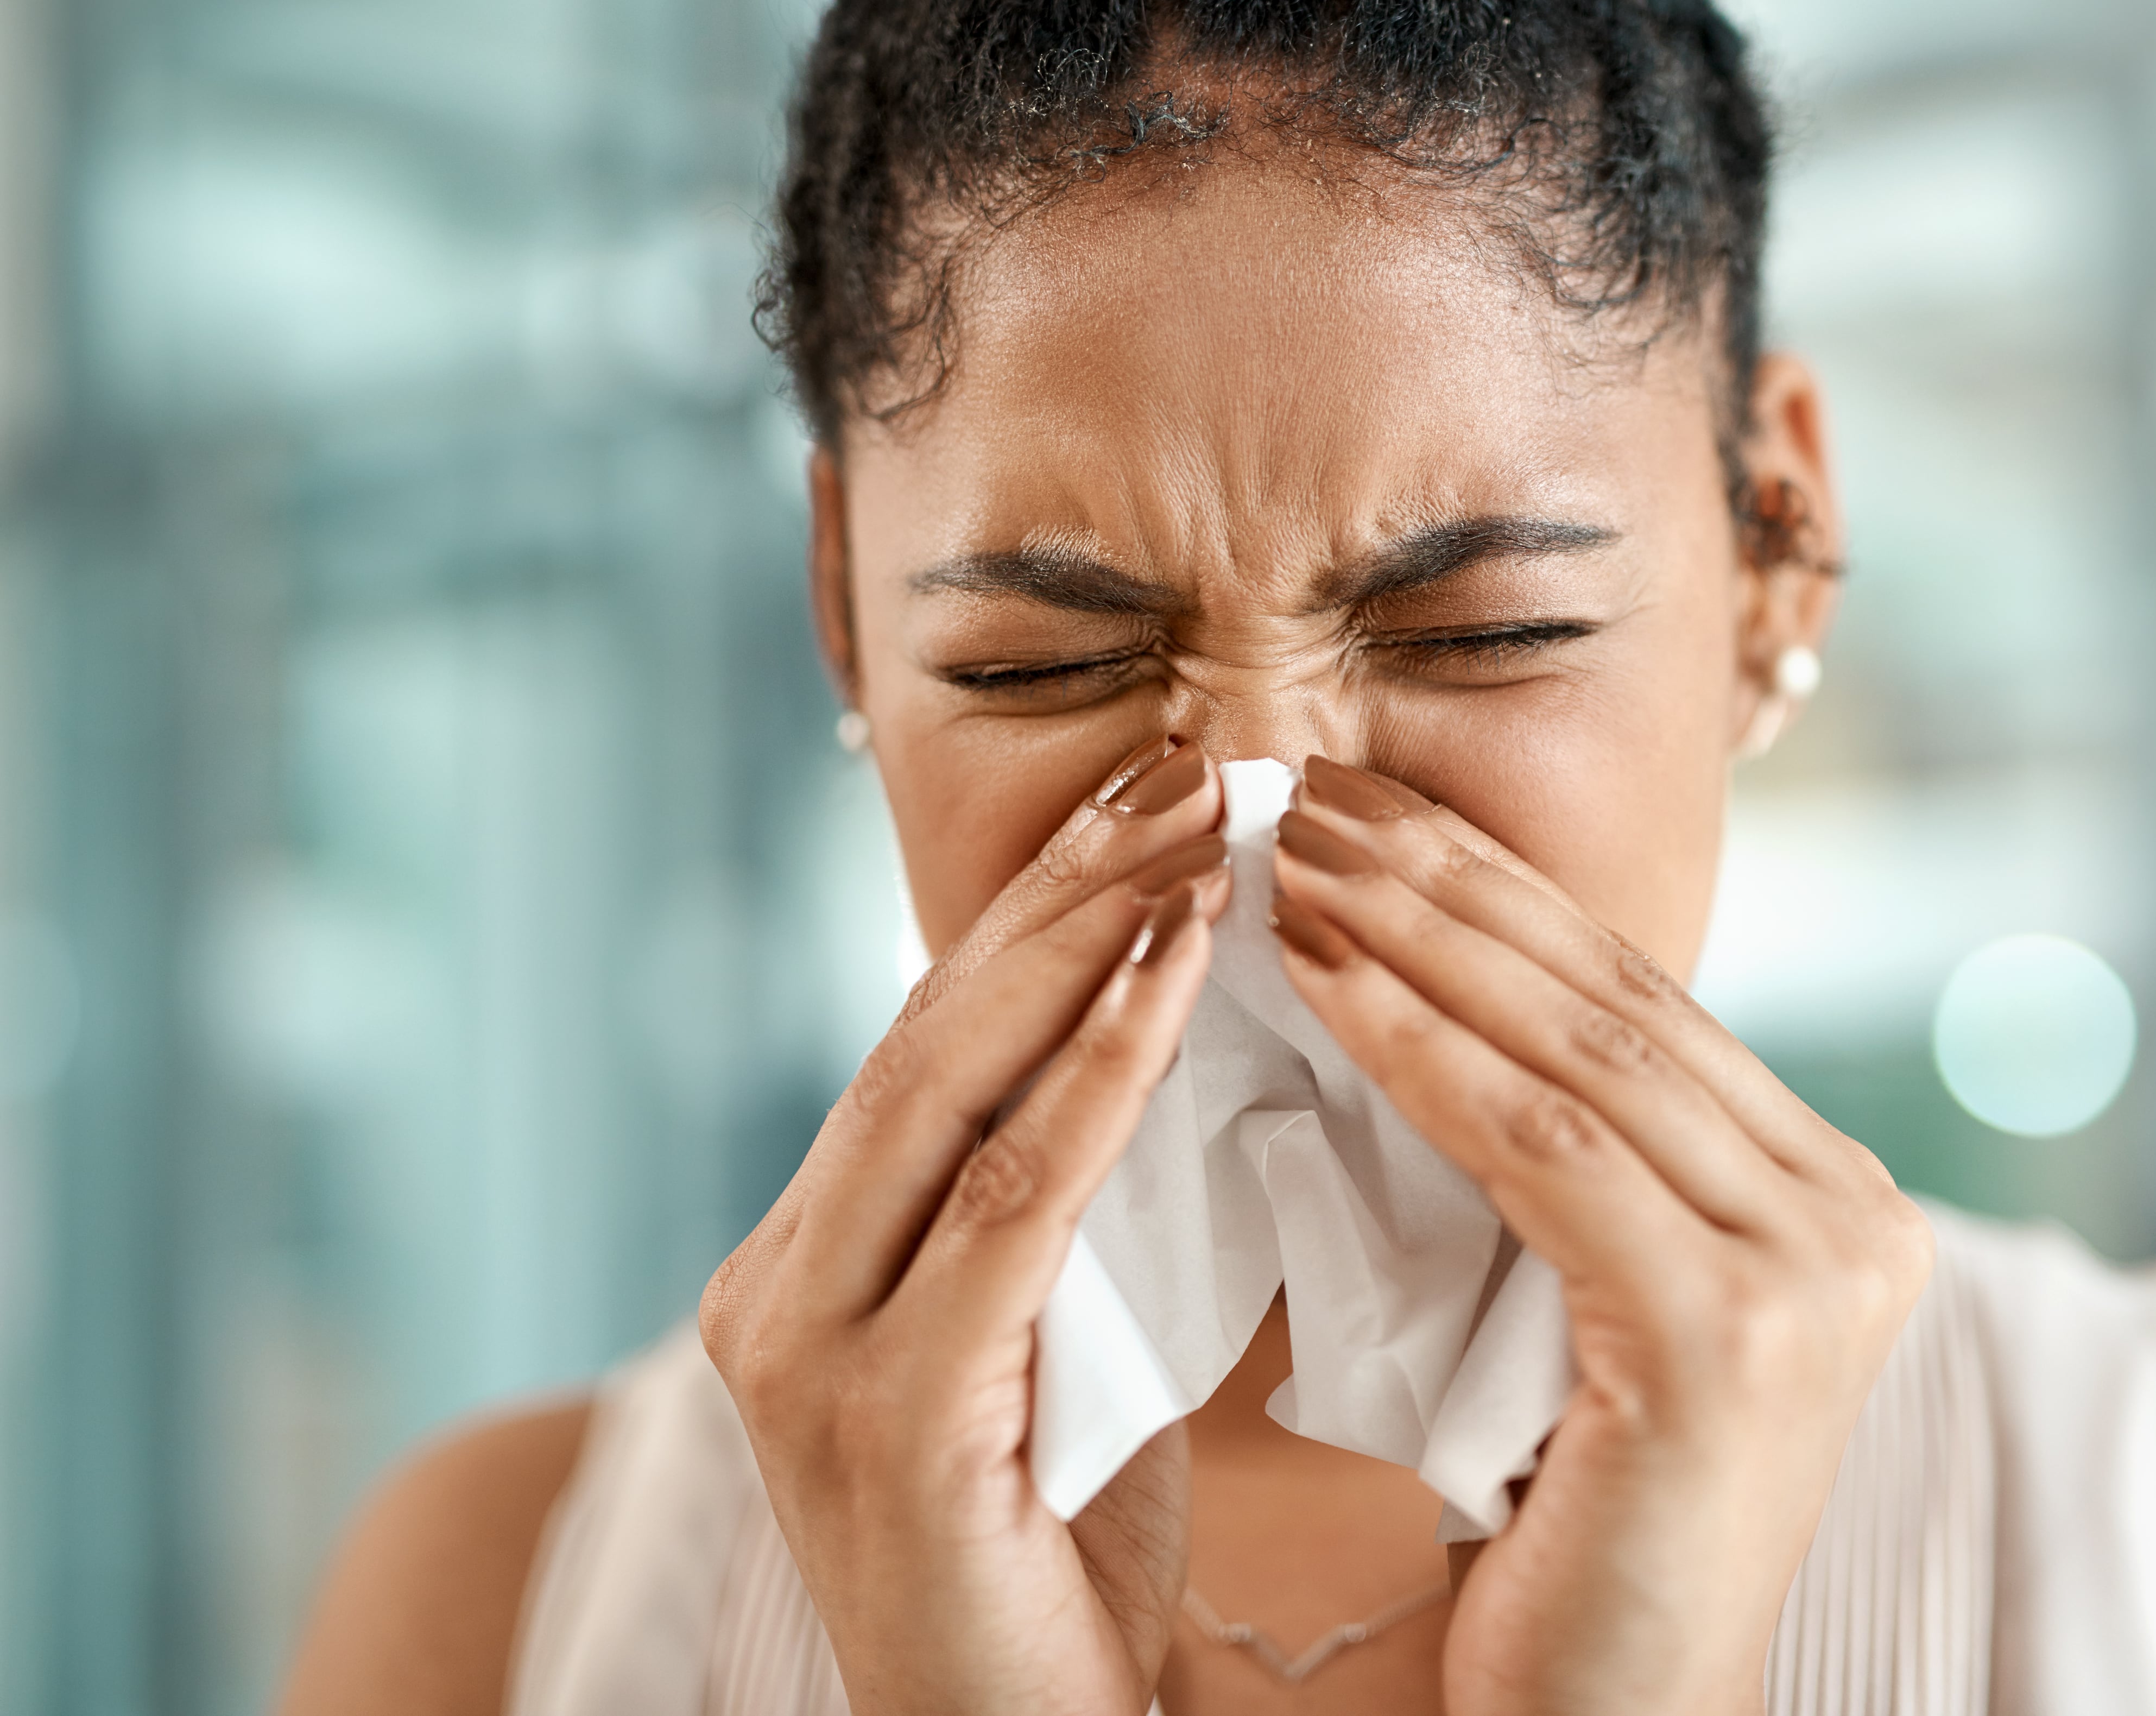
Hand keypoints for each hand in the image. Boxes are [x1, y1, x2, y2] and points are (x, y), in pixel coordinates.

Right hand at [700, 739, 1229, 1715]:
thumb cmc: (1057, 1569)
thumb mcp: (1052, 1354)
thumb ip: (1059, 1216)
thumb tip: (1158, 1036)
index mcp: (812, 1264)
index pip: (935, 1048)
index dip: (1041, 910)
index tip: (1147, 795)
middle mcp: (781, 1288)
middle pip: (932, 1039)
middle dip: (1063, 888)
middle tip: (1182, 764)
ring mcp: (813, 1353)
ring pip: (954, 1093)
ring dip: (1088, 945)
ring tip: (1197, 828)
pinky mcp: (887, 1416)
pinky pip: (1013, 1206)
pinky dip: (1097, 1077)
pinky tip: (1174, 971)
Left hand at [1269, 756, 1933, 1715]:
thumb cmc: (1559, 1532)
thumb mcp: (1579, 1306)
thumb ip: (1563, 1164)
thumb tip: (1430, 978)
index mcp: (1828, 1205)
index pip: (1639, 1008)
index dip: (1500, 896)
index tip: (1370, 813)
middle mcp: (1853, 1223)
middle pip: (1614, 1004)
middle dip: (1455, 884)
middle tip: (1314, 791)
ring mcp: (1812, 1277)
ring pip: (1580, 1055)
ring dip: (1420, 939)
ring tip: (1293, 858)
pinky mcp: (1734, 1336)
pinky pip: (1543, 1151)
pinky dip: (1420, 1052)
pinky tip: (1321, 976)